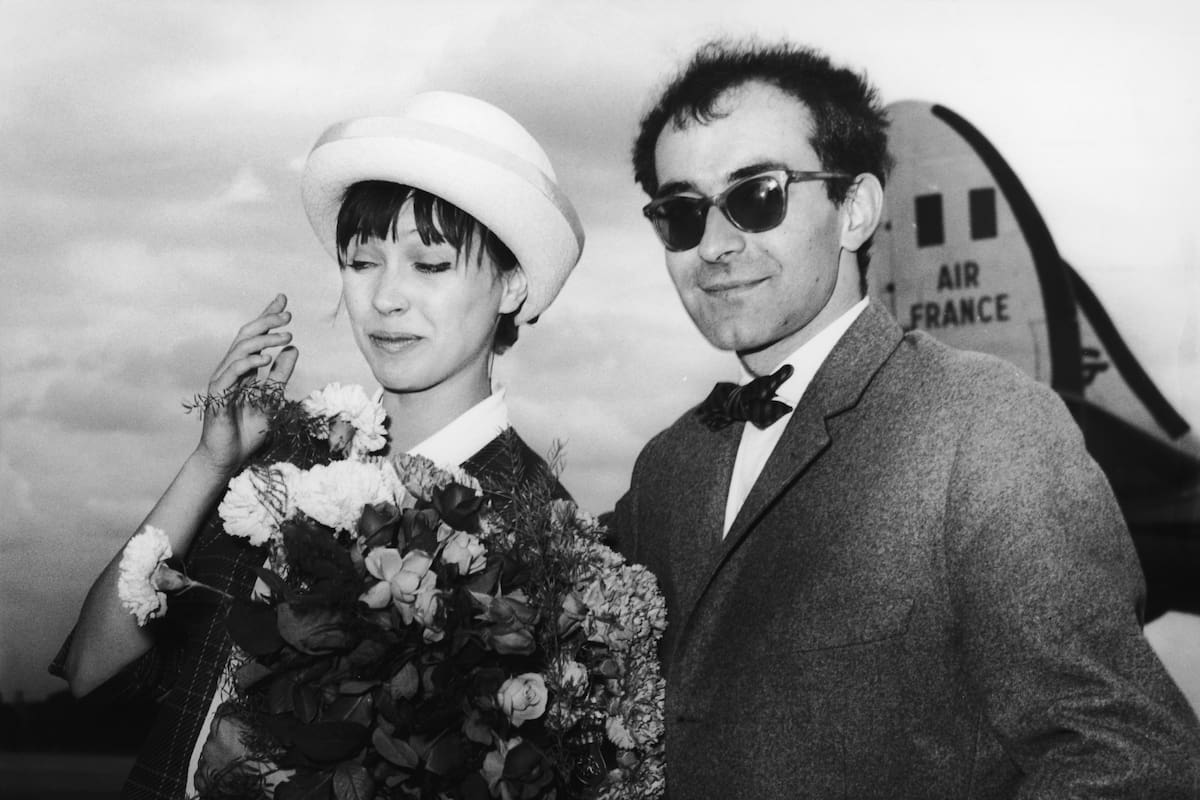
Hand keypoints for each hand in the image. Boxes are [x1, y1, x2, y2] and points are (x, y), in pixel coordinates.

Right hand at [194, 294, 297, 476]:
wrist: (228, 458)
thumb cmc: (248, 431)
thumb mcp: (273, 398)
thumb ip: (281, 374)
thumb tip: (293, 348)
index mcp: (243, 370)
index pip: (254, 337)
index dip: (266, 317)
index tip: (283, 300)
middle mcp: (230, 371)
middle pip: (246, 337)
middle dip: (266, 322)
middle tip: (289, 314)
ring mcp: (222, 381)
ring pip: (240, 351)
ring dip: (264, 340)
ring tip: (287, 335)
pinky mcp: (217, 395)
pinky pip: (231, 373)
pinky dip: (248, 363)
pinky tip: (267, 358)